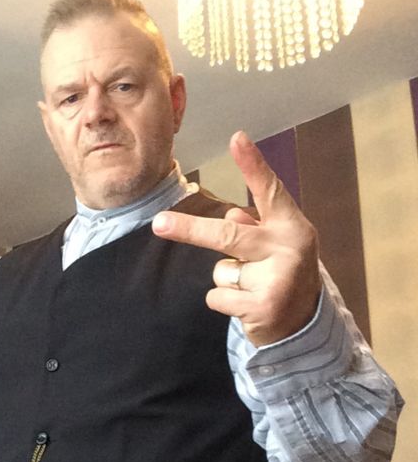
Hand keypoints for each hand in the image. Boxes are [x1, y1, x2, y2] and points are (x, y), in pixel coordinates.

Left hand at [152, 130, 321, 345]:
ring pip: (220, 271)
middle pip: (228, 234)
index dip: (253, 164)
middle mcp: (288, 248)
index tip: (236, 138)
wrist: (302, 324)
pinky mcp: (263, 307)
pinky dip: (225, 303)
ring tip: (250, 287)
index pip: (270, 190)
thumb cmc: (280, 272)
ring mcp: (277, 279)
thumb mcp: (273, 244)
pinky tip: (247, 306)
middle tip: (159, 224)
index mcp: (291, 225)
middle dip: (189, 229)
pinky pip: (217, 297)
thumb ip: (253, 226)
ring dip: (226, 281)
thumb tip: (231, 216)